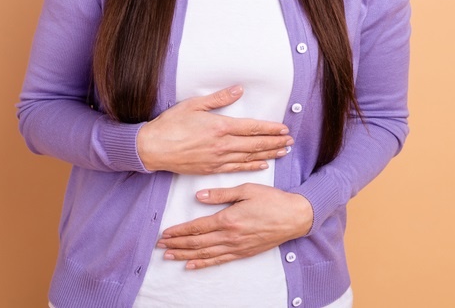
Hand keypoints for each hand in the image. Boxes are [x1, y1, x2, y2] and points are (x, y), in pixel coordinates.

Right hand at [137, 85, 293, 173]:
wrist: (153, 148)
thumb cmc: (170, 124)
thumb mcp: (194, 105)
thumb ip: (219, 98)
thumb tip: (238, 90)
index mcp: (220, 127)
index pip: (252, 128)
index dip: (270, 129)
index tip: (283, 129)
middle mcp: (222, 145)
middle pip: (255, 144)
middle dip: (274, 142)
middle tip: (290, 141)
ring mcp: (217, 159)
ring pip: (249, 158)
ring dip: (268, 154)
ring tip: (283, 152)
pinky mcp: (211, 169)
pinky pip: (236, 168)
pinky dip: (251, 166)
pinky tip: (262, 165)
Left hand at [156, 183, 312, 268]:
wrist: (294, 217)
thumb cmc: (272, 200)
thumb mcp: (247, 189)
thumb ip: (221, 194)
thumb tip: (199, 196)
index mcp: (228, 219)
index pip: (197, 228)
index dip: (179, 232)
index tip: (165, 234)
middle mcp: (230, 236)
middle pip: (197, 243)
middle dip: (177, 244)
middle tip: (160, 246)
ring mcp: (237, 247)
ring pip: (205, 253)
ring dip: (186, 255)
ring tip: (170, 256)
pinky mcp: (243, 252)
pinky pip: (219, 260)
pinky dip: (203, 263)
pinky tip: (192, 265)